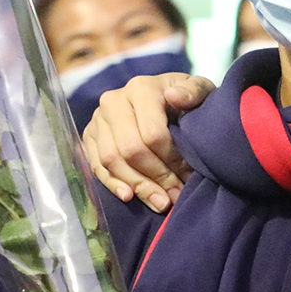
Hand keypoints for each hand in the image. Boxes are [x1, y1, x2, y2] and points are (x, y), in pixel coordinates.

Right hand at [82, 73, 213, 211]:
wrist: (167, 97)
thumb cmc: (186, 98)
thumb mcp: (200, 90)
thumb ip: (195, 91)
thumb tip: (175, 96)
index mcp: (141, 89)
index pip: (152, 133)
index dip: (171, 159)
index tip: (188, 176)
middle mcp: (114, 101)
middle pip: (131, 149)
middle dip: (156, 178)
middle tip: (175, 196)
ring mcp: (99, 119)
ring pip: (112, 160)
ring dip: (137, 186)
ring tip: (160, 203)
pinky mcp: (90, 136)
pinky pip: (96, 165)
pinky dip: (112, 184)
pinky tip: (129, 196)